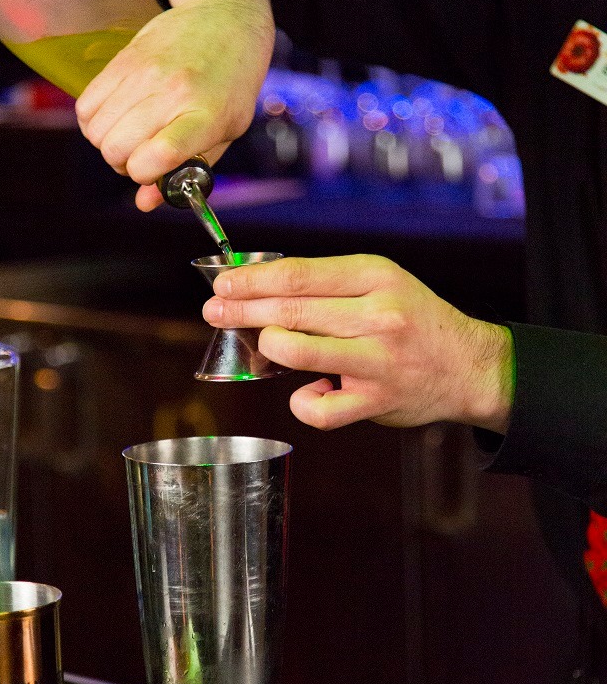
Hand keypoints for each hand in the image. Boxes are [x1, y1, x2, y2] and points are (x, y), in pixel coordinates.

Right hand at [75, 0, 274, 210]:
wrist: (227, 16)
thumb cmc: (231, 84)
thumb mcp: (225, 132)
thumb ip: (187, 171)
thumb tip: (144, 202)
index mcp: (207, 115)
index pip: (160, 155)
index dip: (145, 174)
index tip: (153, 171)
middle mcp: (173, 92)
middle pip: (118, 148)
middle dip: (123, 164)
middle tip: (140, 154)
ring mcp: (145, 72)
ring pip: (97, 130)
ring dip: (107, 143)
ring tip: (130, 134)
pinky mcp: (123, 58)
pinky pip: (85, 105)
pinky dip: (93, 122)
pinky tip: (115, 117)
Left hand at [203, 255, 513, 432]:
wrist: (467, 366)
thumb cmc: (413, 322)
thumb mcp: (381, 285)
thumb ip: (329, 286)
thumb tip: (260, 289)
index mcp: (375, 277)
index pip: (299, 274)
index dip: (253, 279)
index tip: (224, 282)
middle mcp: (378, 315)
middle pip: (292, 309)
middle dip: (243, 309)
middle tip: (215, 311)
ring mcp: (377, 360)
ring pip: (298, 351)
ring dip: (270, 346)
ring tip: (267, 344)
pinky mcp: (376, 402)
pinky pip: (319, 409)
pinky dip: (304, 402)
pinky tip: (310, 392)